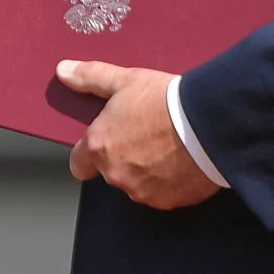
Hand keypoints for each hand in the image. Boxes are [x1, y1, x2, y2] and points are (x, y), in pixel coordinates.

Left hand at [58, 61, 218, 209]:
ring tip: (168, 146)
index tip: (105, 142)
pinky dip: (170, 182)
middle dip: (124, 158)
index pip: (78, 163)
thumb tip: (63, 71)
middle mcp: (116, 174)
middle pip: (111, 171)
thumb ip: (90, 78)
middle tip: (146, 135)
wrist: (209, 123)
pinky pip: (163, 194)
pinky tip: (183, 161)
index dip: (89, 153)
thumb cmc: (165, 101)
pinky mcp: (169, 202)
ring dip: (146, 171)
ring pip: (137, 184)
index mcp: (99, 146)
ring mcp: (143, 191)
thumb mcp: (125, 80)